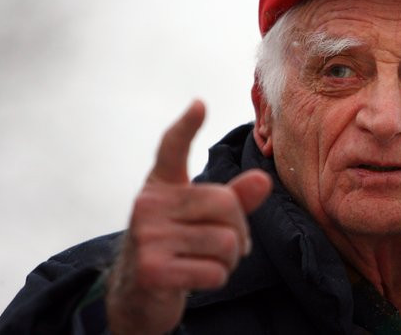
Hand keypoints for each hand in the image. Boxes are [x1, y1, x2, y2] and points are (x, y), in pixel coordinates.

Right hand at [105, 100, 271, 334]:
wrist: (137, 296)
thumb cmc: (177, 247)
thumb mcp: (202, 218)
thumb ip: (234, 198)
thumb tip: (263, 179)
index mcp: (161, 185)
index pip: (171, 149)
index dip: (186, 126)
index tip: (200, 104)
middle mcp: (148, 204)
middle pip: (227, 203)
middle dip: (240, 230)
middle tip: (230, 246)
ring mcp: (147, 236)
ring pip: (226, 241)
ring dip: (229, 260)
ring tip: (210, 262)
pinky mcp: (152, 269)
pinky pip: (214, 270)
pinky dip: (217, 278)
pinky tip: (197, 279)